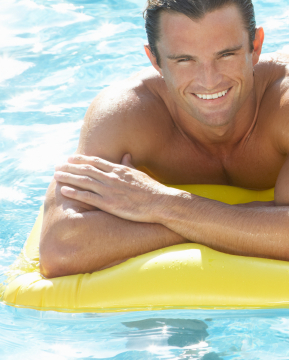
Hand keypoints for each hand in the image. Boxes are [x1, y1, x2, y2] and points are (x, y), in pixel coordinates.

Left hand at [53, 154, 183, 223]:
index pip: (97, 162)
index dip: (82, 159)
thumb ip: (130, 166)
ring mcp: (110, 190)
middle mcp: (113, 178)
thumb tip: (126, 156)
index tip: (71, 158)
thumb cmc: (153, 190)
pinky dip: (75, 192)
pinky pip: (88, 197)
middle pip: (87, 169)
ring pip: (84, 181)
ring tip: (56, 175)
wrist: (161, 203)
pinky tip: (64, 190)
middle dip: (70, 167)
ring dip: (68, 177)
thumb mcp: (141, 174)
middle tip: (57, 165)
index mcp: (120, 170)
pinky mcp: (109, 204)